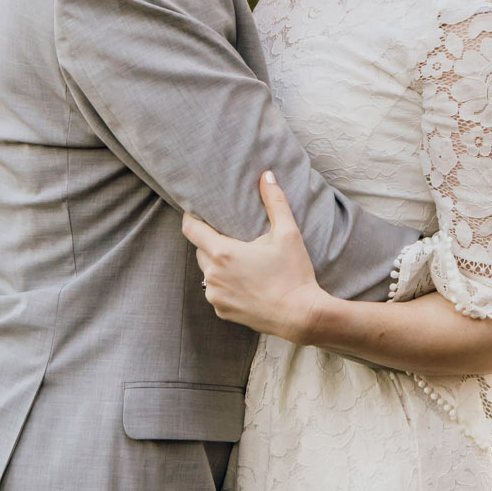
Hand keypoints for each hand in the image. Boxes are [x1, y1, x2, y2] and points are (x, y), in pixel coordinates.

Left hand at [182, 172, 327, 343]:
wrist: (301, 315)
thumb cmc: (294, 273)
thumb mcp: (288, 234)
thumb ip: (275, 202)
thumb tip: (267, 175)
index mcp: (223, 253)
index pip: (191, 229)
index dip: (191, 217)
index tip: (196, 210)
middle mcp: (212, 275)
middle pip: (201, 250)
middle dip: (212, 241)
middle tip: (231, 236)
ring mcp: (215, 296)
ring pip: (208, 272)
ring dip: (219, 265)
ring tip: (242, 261)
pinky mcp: (222, 311)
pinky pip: (217, 291)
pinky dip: (226, 284)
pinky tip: (246, 282)